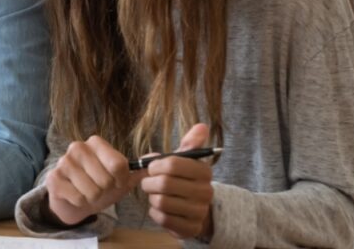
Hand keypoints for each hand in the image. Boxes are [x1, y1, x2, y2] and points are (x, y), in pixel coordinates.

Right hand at [44, 135, 136, 225]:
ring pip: (92, 191)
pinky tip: (76, 196)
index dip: (121, 180)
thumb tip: (157, 160)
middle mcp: (78, 147)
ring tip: (88, 192)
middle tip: (99, 188)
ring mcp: (64, 162)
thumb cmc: (99, 186)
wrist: (73, 200)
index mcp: (96, 143)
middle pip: (105, 180)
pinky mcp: (54, 178)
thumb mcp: (121, 179)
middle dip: (105, 190)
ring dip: (93, 198)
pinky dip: (81, 203)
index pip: (118, 164)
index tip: (117, 181)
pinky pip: (78, 198)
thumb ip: (139, 171)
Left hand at [139, 123, 213, 238]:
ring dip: (152, 198)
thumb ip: (190, 143)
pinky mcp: (190, 228)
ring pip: (160, 202)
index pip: (171, 164)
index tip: (152, 167)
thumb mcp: (186, 160)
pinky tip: (160, 208)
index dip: (154, 165)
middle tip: (148, 182)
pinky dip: (154, 212)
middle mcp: (206, 192)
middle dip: (149, 182)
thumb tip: (202, 126)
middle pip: (163, 184)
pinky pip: (162, 218)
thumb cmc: (184, 179)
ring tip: (155, 195)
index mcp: (204, 171)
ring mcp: (199, 211)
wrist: (195, 209)